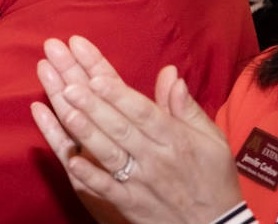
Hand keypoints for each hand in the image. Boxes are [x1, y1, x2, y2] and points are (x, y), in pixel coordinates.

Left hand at [31, 37, 241, 223]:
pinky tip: (73, 160)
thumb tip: (170, 73)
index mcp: (175, 138)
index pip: (143, 112)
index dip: (119, 94)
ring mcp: (141, 182)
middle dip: (93, 104)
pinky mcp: (132, 204)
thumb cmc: (212, 177)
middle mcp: (156, 158)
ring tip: (65, 111)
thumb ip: (186, 107)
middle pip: (120, 127)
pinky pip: (108, 190)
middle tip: (68, 84)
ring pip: (110, 154)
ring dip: (86, 133)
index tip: (96, 76)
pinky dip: (91, 176)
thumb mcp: (210, 139)